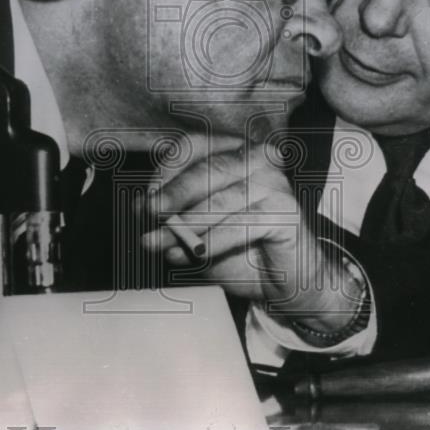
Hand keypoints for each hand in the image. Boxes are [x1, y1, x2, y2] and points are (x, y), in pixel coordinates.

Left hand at [138, 143, 363, 334]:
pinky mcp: (285, 212)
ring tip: (161, 245)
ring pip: (219, 200)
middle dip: (171, 197)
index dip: (165, 174)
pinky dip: (210, 243)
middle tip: (148, 218)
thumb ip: (173, 213)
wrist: (287, 282)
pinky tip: (191, 255)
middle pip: (205, 169)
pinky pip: (239, 225)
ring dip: (184, 227)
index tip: (146, 203)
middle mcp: (258, 158)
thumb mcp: (198, 228)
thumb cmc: (243, 249)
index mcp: (235, 150)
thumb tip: (142, 205)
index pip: (192, 147)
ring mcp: (275, 183)